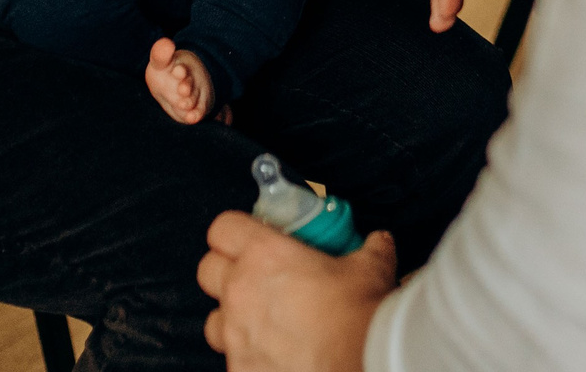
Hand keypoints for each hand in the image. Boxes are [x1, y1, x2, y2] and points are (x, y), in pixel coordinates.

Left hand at [199, 210, 394, 371]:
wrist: (361, 364)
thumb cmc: (358, 317)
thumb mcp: (370, 268)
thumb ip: (370, 248)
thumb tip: (378, 241)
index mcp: (265, 255)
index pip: (223, 227)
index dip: (234, 230)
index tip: (248, 237)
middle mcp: (241, 291)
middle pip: (207, 269)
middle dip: (226, 270)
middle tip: (254, 276)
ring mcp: (236, 335)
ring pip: (213, 318)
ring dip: (231, 317)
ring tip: (260, 322)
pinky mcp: (240, 368)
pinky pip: (231, 357)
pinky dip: (247, 354)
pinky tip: (272, 353)